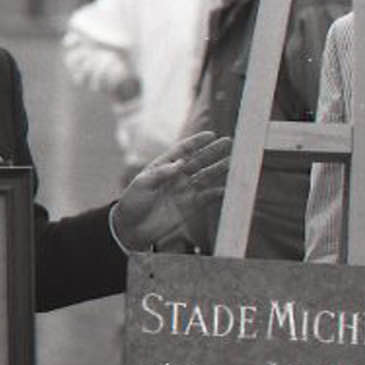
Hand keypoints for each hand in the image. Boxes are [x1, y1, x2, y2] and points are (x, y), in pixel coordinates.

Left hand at [113, 131, 230, 250]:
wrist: (130, 229)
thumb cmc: (132, 203)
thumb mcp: (142, 184)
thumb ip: (162, 172)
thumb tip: (180, 162)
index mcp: (163, 166)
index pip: (182, 150)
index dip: (196, 142)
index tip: (211, 135)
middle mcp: (176, 177)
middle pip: (198, 161)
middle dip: (213, 152)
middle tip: (228, 143)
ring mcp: (184, 192)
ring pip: (205, 177)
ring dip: (219, 169)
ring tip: (234, 162)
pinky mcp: (189, 207)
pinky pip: (206, 198)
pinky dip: (217, 193)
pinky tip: (227, 188)